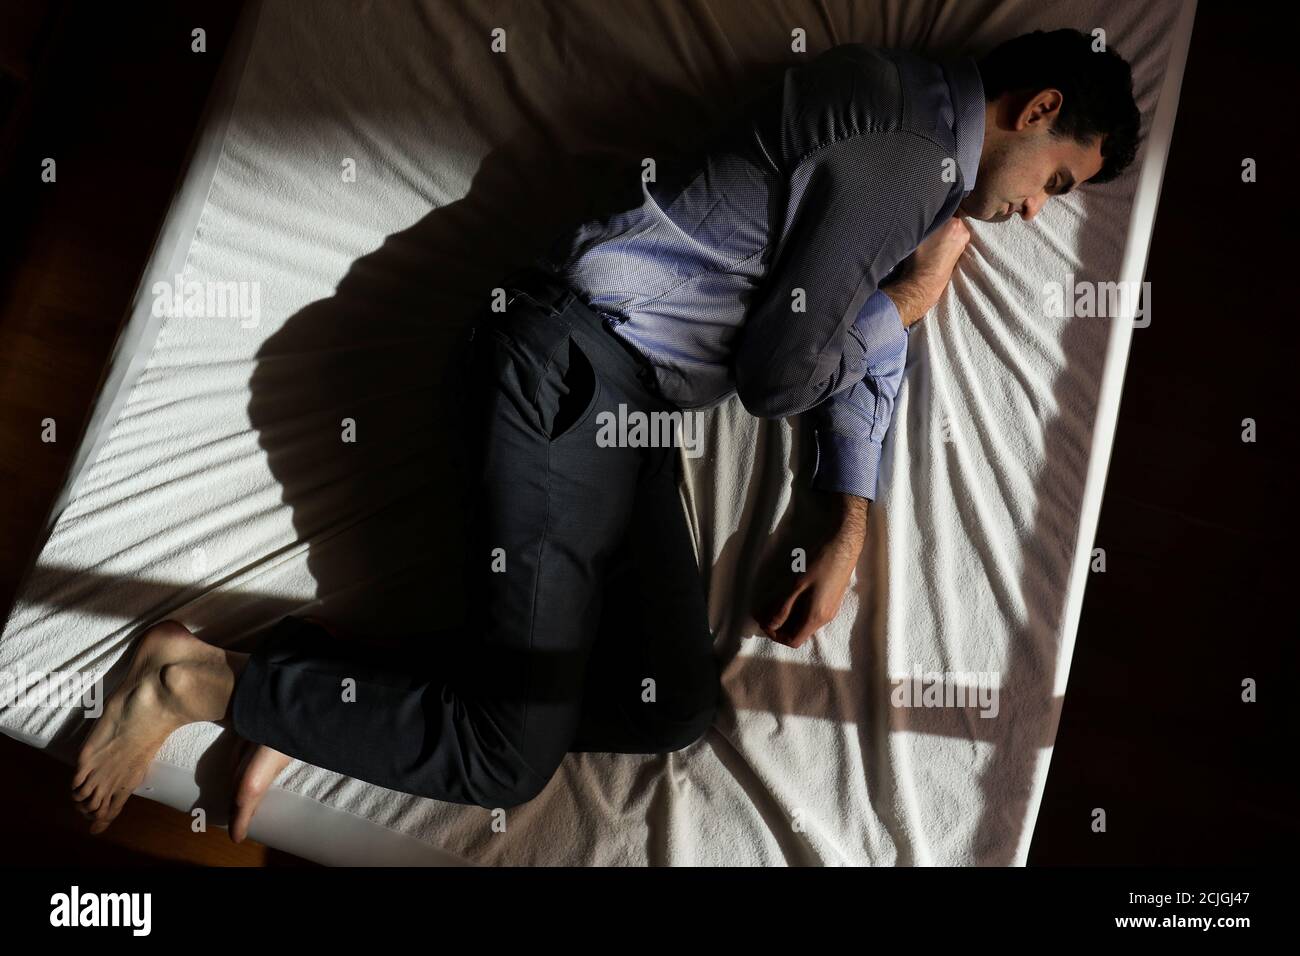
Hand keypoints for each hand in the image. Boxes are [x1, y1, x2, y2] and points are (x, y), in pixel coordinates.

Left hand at [753, 493, 867, 648]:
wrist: (844, 542)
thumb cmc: (819, 562)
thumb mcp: (795, 585)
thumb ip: (781, 607)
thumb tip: (768, 624)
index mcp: (816, 617)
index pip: (793, 641)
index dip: (774, 634)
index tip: (763, 619)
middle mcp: (825, 617)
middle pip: (798, 632)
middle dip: (778, 624)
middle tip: (764, 608)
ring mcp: (830, 608)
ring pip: (803, 622)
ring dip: (786, 615)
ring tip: (773, 600)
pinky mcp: (831, 598)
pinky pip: (810, 612)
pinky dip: (796, 608)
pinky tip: (789, 593)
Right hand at [882, 217, 970, 328]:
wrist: (925, 282)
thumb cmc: (919, 258)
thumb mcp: (918, 233)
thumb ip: (925, 219)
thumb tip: (924, 210)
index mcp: (954, 223)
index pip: (947, 206)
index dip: (937, 207)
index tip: (929, 209)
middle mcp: (963, 231)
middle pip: (952, 217)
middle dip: (942, 219)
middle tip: (929, 223)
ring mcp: (964, 243)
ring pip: (953, 228)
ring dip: (944, 229)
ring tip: (932, 235)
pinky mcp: (961, 252)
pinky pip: (954, 238)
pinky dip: (947, 239)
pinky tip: (936, 244)